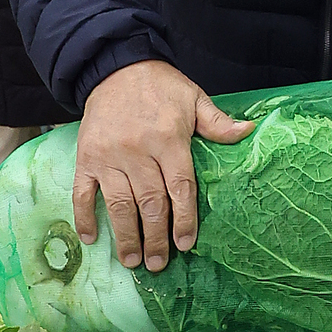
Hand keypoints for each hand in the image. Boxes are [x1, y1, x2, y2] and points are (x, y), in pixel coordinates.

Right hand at [74, 61, 251, 270]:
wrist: (115, 67)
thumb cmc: (161, 87)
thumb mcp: (194, 98)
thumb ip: (217, 122)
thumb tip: (248, 130)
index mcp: (168, 140)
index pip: (179, 187)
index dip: (184, 219)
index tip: (186, 244)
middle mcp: (137, 151)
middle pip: (150, 202)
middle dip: (155, 237)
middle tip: (158, 264)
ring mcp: (108, 157)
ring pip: (118, 204)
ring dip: (126, 235)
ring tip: (133, 261)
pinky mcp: (86, 157)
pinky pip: (83, 192)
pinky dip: (85, 216)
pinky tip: (91, 238)